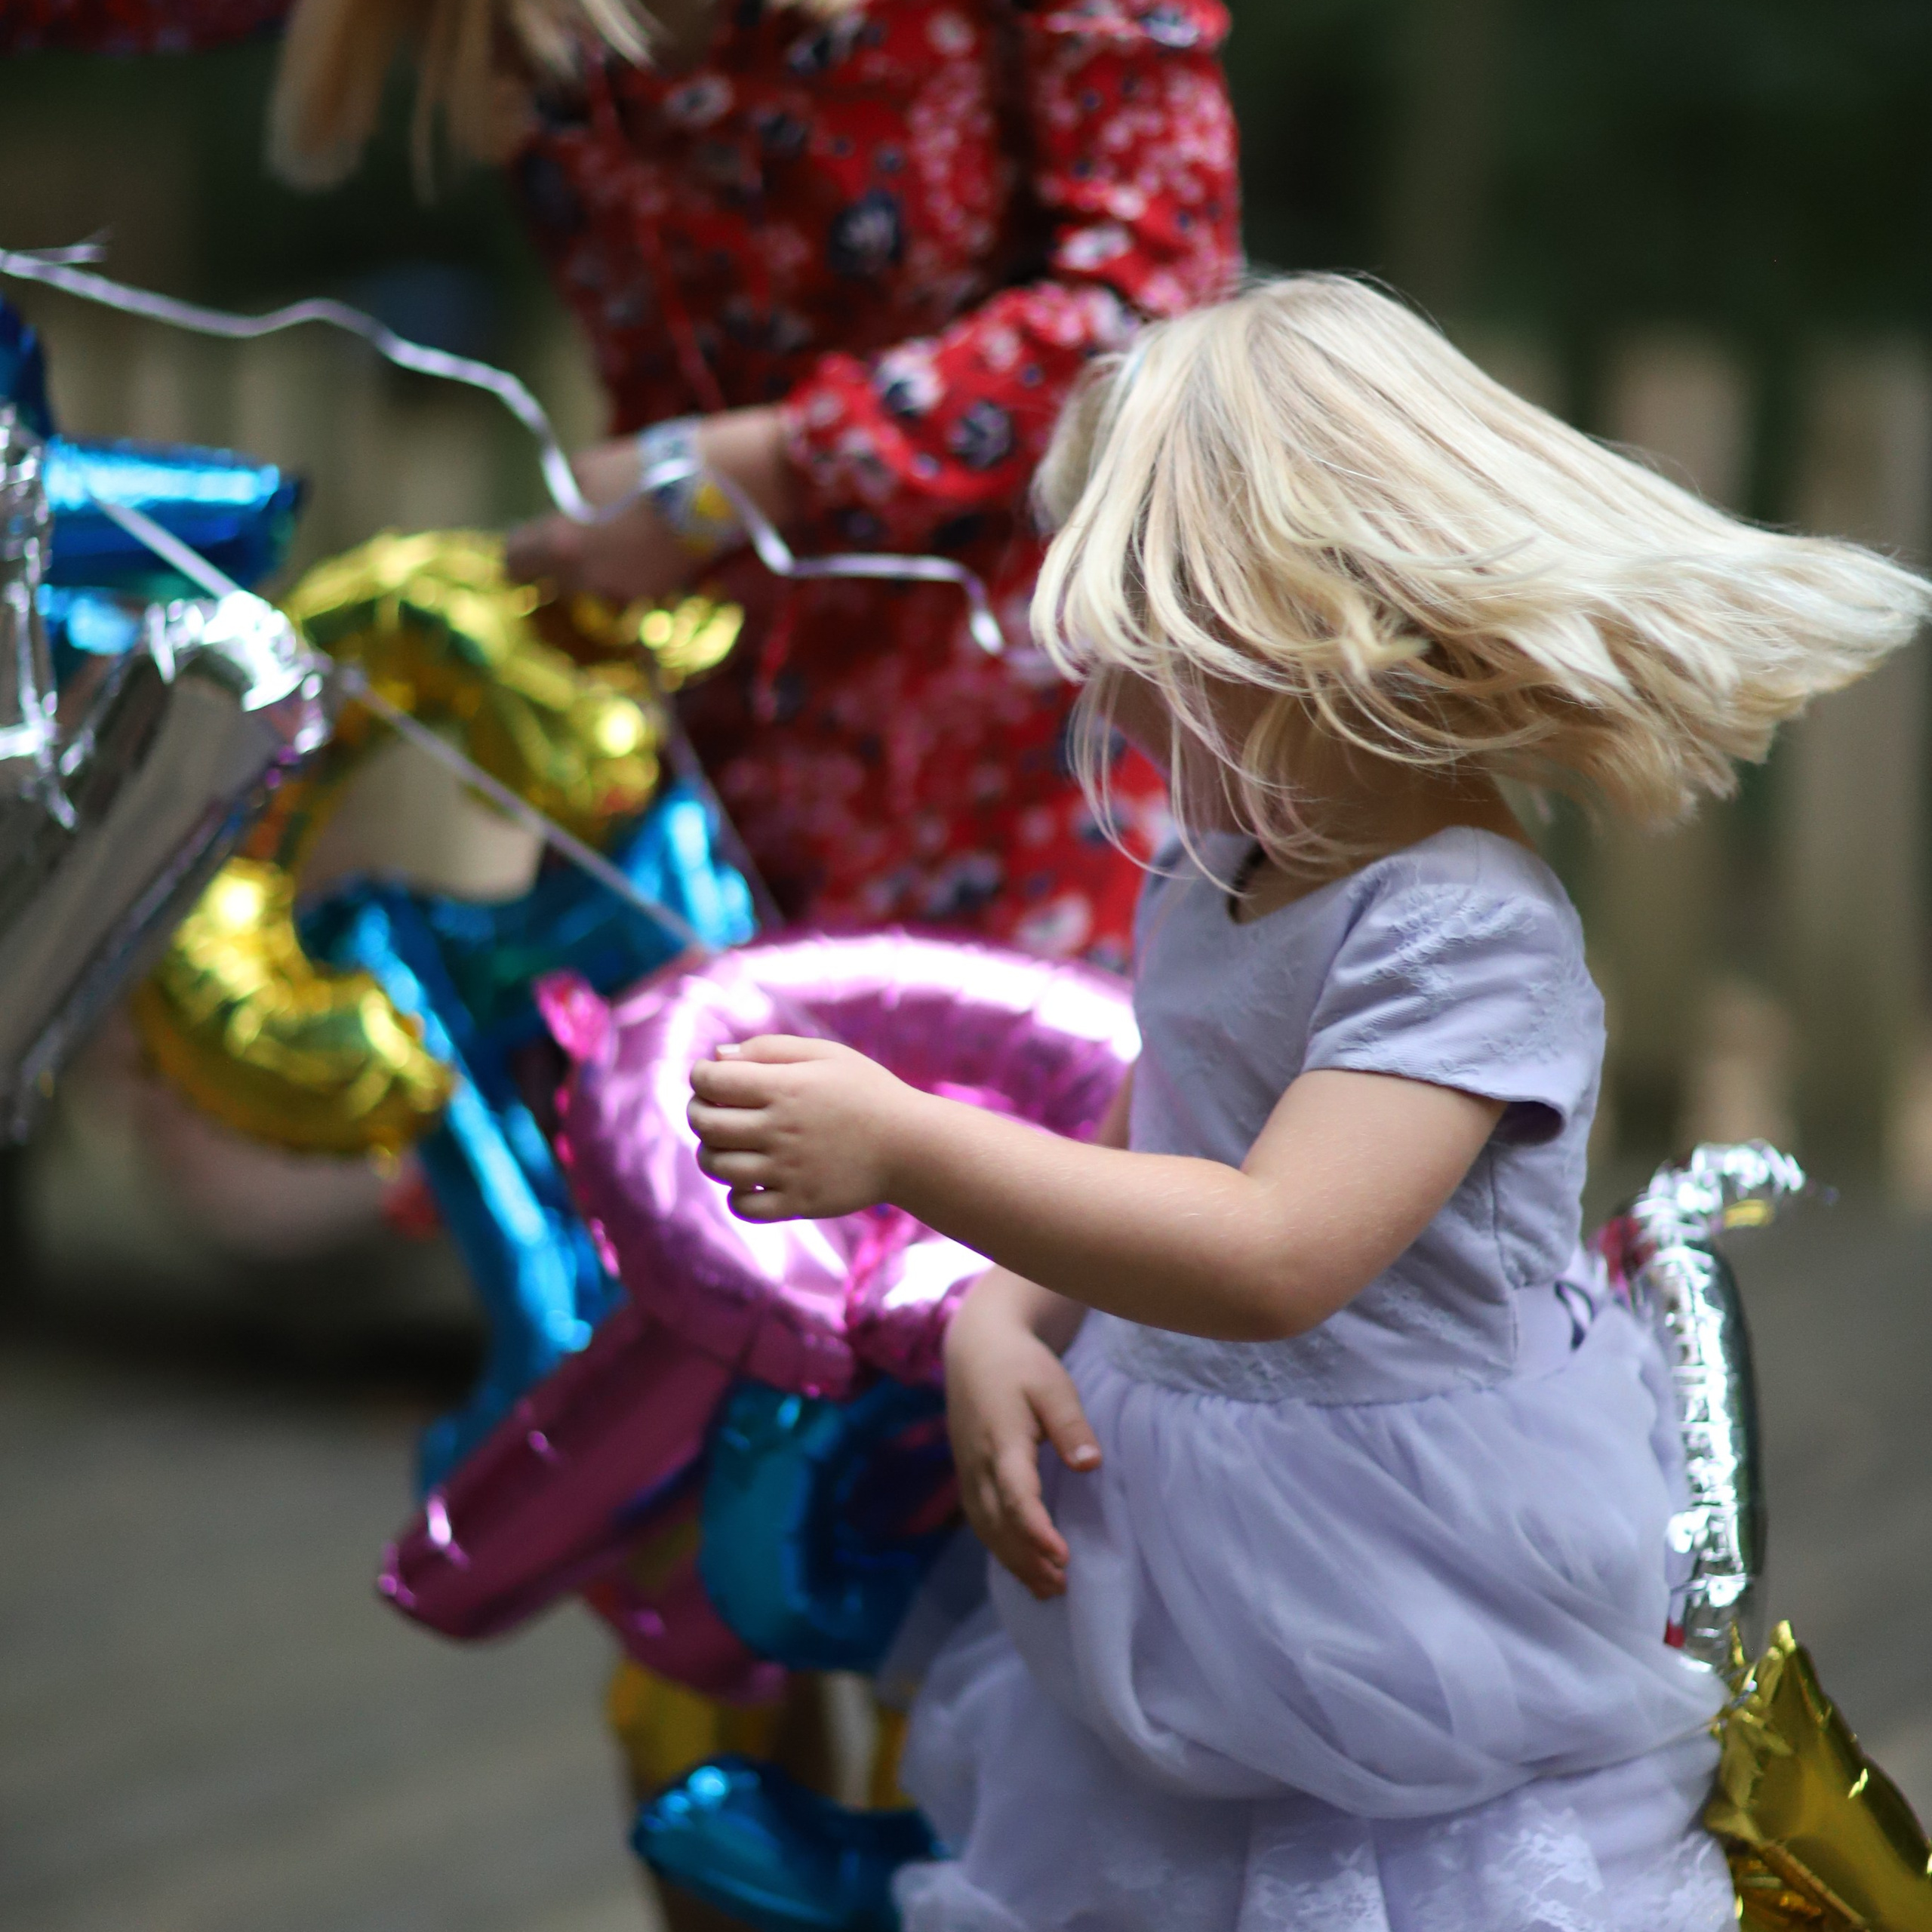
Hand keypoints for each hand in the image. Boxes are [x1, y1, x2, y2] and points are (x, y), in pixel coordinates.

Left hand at [504, 406, 798, 604]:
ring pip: (590, 586)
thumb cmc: (645, 465)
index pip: (515, 560)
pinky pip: (624, 586)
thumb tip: (564, 507)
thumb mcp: (589, 465)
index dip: (518, 548)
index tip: (527, 537)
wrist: (716, 486)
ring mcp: (622, 590)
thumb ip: (566, 493)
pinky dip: (626, 571)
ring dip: (594, 567)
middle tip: (574, 532)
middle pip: (553, 580)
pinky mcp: (654, 593)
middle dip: (557, 561)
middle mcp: (586, 578)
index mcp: (561, 543)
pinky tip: (643, 543)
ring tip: (614, 535)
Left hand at [688, 1035, 922, 1220]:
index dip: (700, 1076)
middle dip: (697, 1112)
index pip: (711, 1081)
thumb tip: (718, 1057)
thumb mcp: (826, 1054)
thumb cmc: (868, 1092)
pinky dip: (735, 1194)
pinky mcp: (798, 1203)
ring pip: (717, 1166)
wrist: (913, 1146)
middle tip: (711, 1109)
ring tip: (728, 1144)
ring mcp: (787, 1170)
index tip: (710, 1077)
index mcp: (785, 1087)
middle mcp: (780, 1129)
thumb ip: (770, 1049)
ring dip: (710, 1153)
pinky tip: (750, 1178)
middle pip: (705, 1124)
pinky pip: (742, 1205)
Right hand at [944, 1270, 1099, 1599]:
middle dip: (1028, 1559)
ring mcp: (968, 1471)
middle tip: (1063, 1585)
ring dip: (1014, 1561)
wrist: (974, 1350)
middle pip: (998, 1523)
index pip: (1016, 1496)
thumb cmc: (1020, 1365)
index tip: (1062, 1556)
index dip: (1036, 1531)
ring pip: (986, 1528)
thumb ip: (1070, 1426)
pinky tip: (1021, 1565)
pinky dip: (999, 1548)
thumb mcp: (1053, 1385)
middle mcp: (978, 1464)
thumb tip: (1090, 1466)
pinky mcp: (967, 1475)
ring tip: (1048, 1588)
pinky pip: (979, 1521)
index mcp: (1001, 1441)